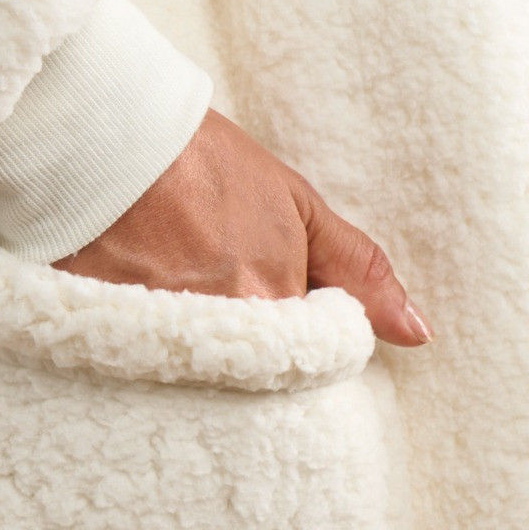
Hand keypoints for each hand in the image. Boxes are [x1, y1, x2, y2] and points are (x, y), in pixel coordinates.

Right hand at [50, 109, 433, 347]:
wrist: (112, 145)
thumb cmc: (206, 165)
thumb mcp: (297, 207)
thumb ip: (357, 272)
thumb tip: (416, 333)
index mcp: (277, 307)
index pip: (308, 367)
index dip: (298, 344)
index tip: (273, 309)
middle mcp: (227, 338)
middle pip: (255, 384)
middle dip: (250, 360)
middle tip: (218, 300)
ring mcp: (170, 346)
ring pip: (204, 383)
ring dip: (201, 359)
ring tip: (178, 302)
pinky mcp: (122, 349)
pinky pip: (152, 376)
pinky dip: (154, 358)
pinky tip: (145, 316)